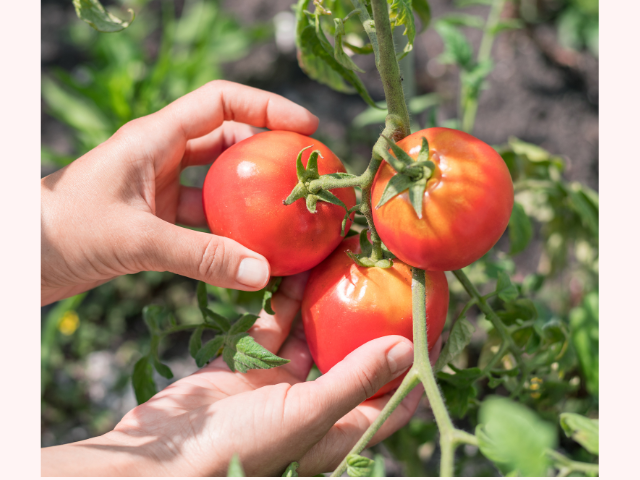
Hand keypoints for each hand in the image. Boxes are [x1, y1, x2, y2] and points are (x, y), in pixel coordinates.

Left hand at [41, 80, 318, 305]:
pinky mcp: (157, 220)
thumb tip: (262, 272)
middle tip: (304, 174)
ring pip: (219, 184)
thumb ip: (200, 256)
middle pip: (228, 141)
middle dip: (267, 153)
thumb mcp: (136, 239)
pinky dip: (229, 232)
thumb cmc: (63, 231)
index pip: (221, 103)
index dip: (267, 107)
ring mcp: (160, 189)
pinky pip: (205, 219)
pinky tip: (251, 252)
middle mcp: (161, 157)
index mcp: (155, 138)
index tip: (306, 127)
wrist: (23, 258)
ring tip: (288, 215)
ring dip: (250, 197)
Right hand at [41, 272, 440, 475]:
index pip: (391, 402)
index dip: (414, 372)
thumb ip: (354, 381)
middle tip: (391, 286)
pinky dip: (284, 303)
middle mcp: (312, 407)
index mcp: (335, 431)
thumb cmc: (241, 447)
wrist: (164, 452)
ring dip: (326, 307)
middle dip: (370, 327)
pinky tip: (298, 271)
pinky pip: (273, 327)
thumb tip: (406, 349)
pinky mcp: (247, 365)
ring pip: (312, 338)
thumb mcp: (306, 415)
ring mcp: (278, 385)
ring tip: (346, 268)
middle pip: (353, 362)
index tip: (434, 332)